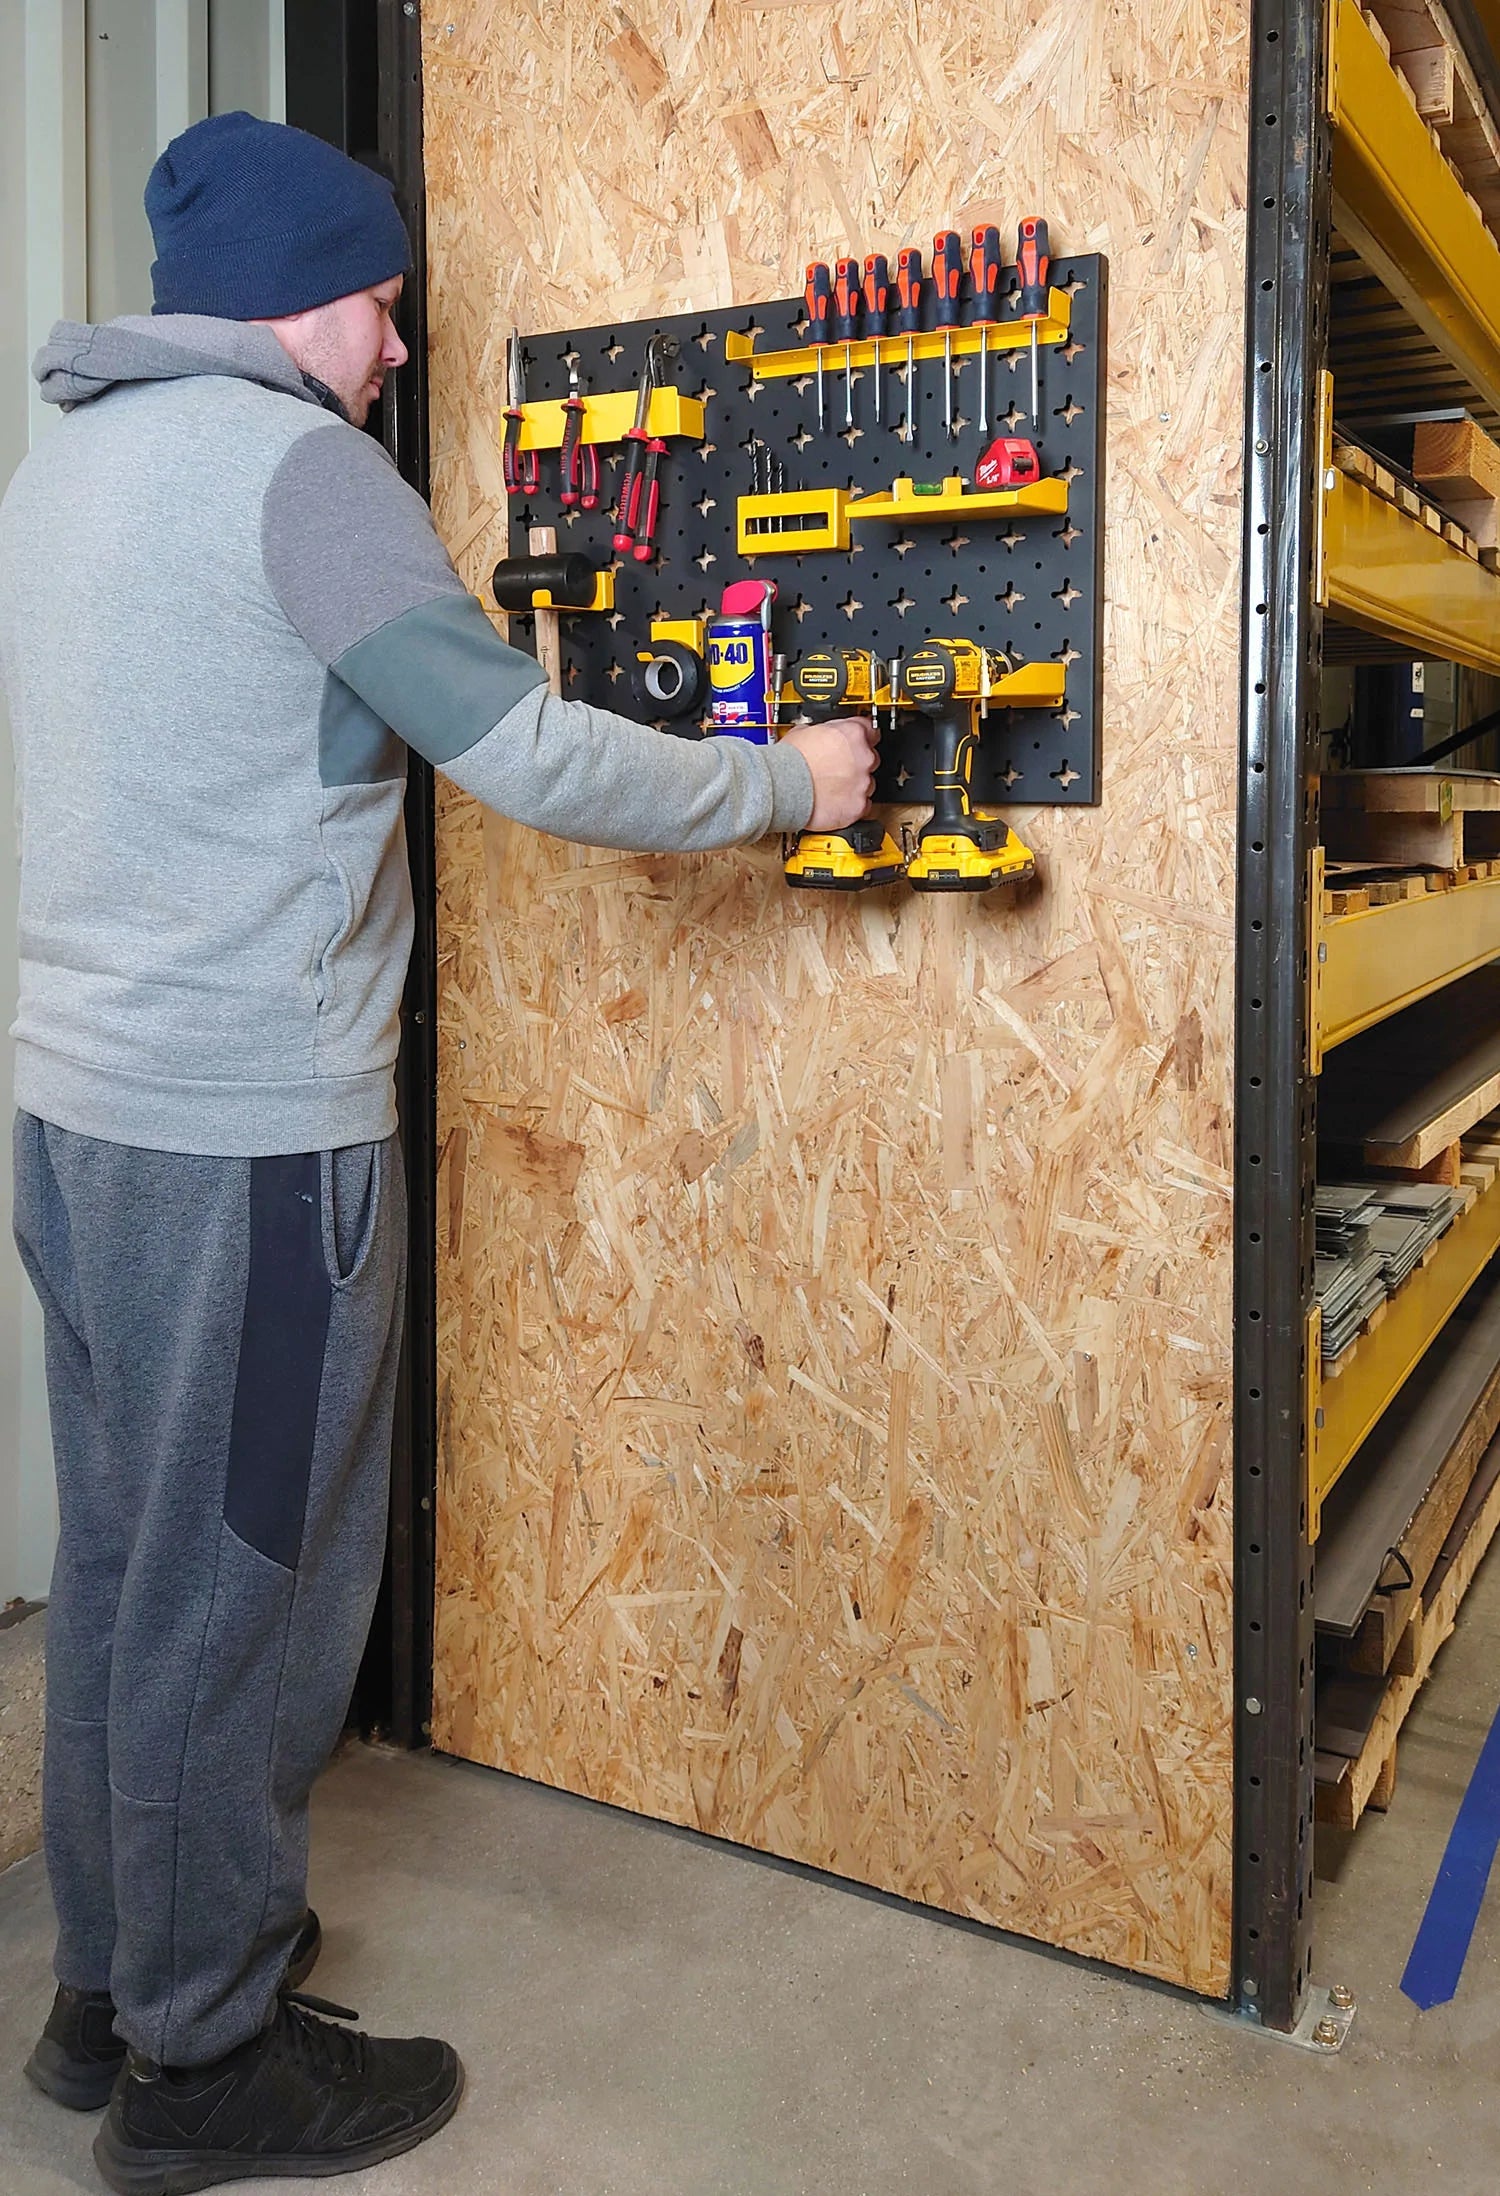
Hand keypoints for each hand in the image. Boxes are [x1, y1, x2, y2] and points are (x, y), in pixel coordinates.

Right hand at [780, 715, 878, 830]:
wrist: (782, 787)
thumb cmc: (789, 761)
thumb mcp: (805, 731)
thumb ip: (824, 732)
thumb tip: (822, 735)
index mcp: (853, 733)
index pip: (870, 730)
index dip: (861, 737)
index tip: (856, 742)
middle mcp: (863, 757)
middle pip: (870, 759)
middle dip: (856, 764)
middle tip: (837, 769)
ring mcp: (863, 783)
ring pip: (868, 784)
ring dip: (854, 786)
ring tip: (832, 788)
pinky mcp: (858, 806)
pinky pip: (863, 806)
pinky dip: (852, 806)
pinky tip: (836, 803)